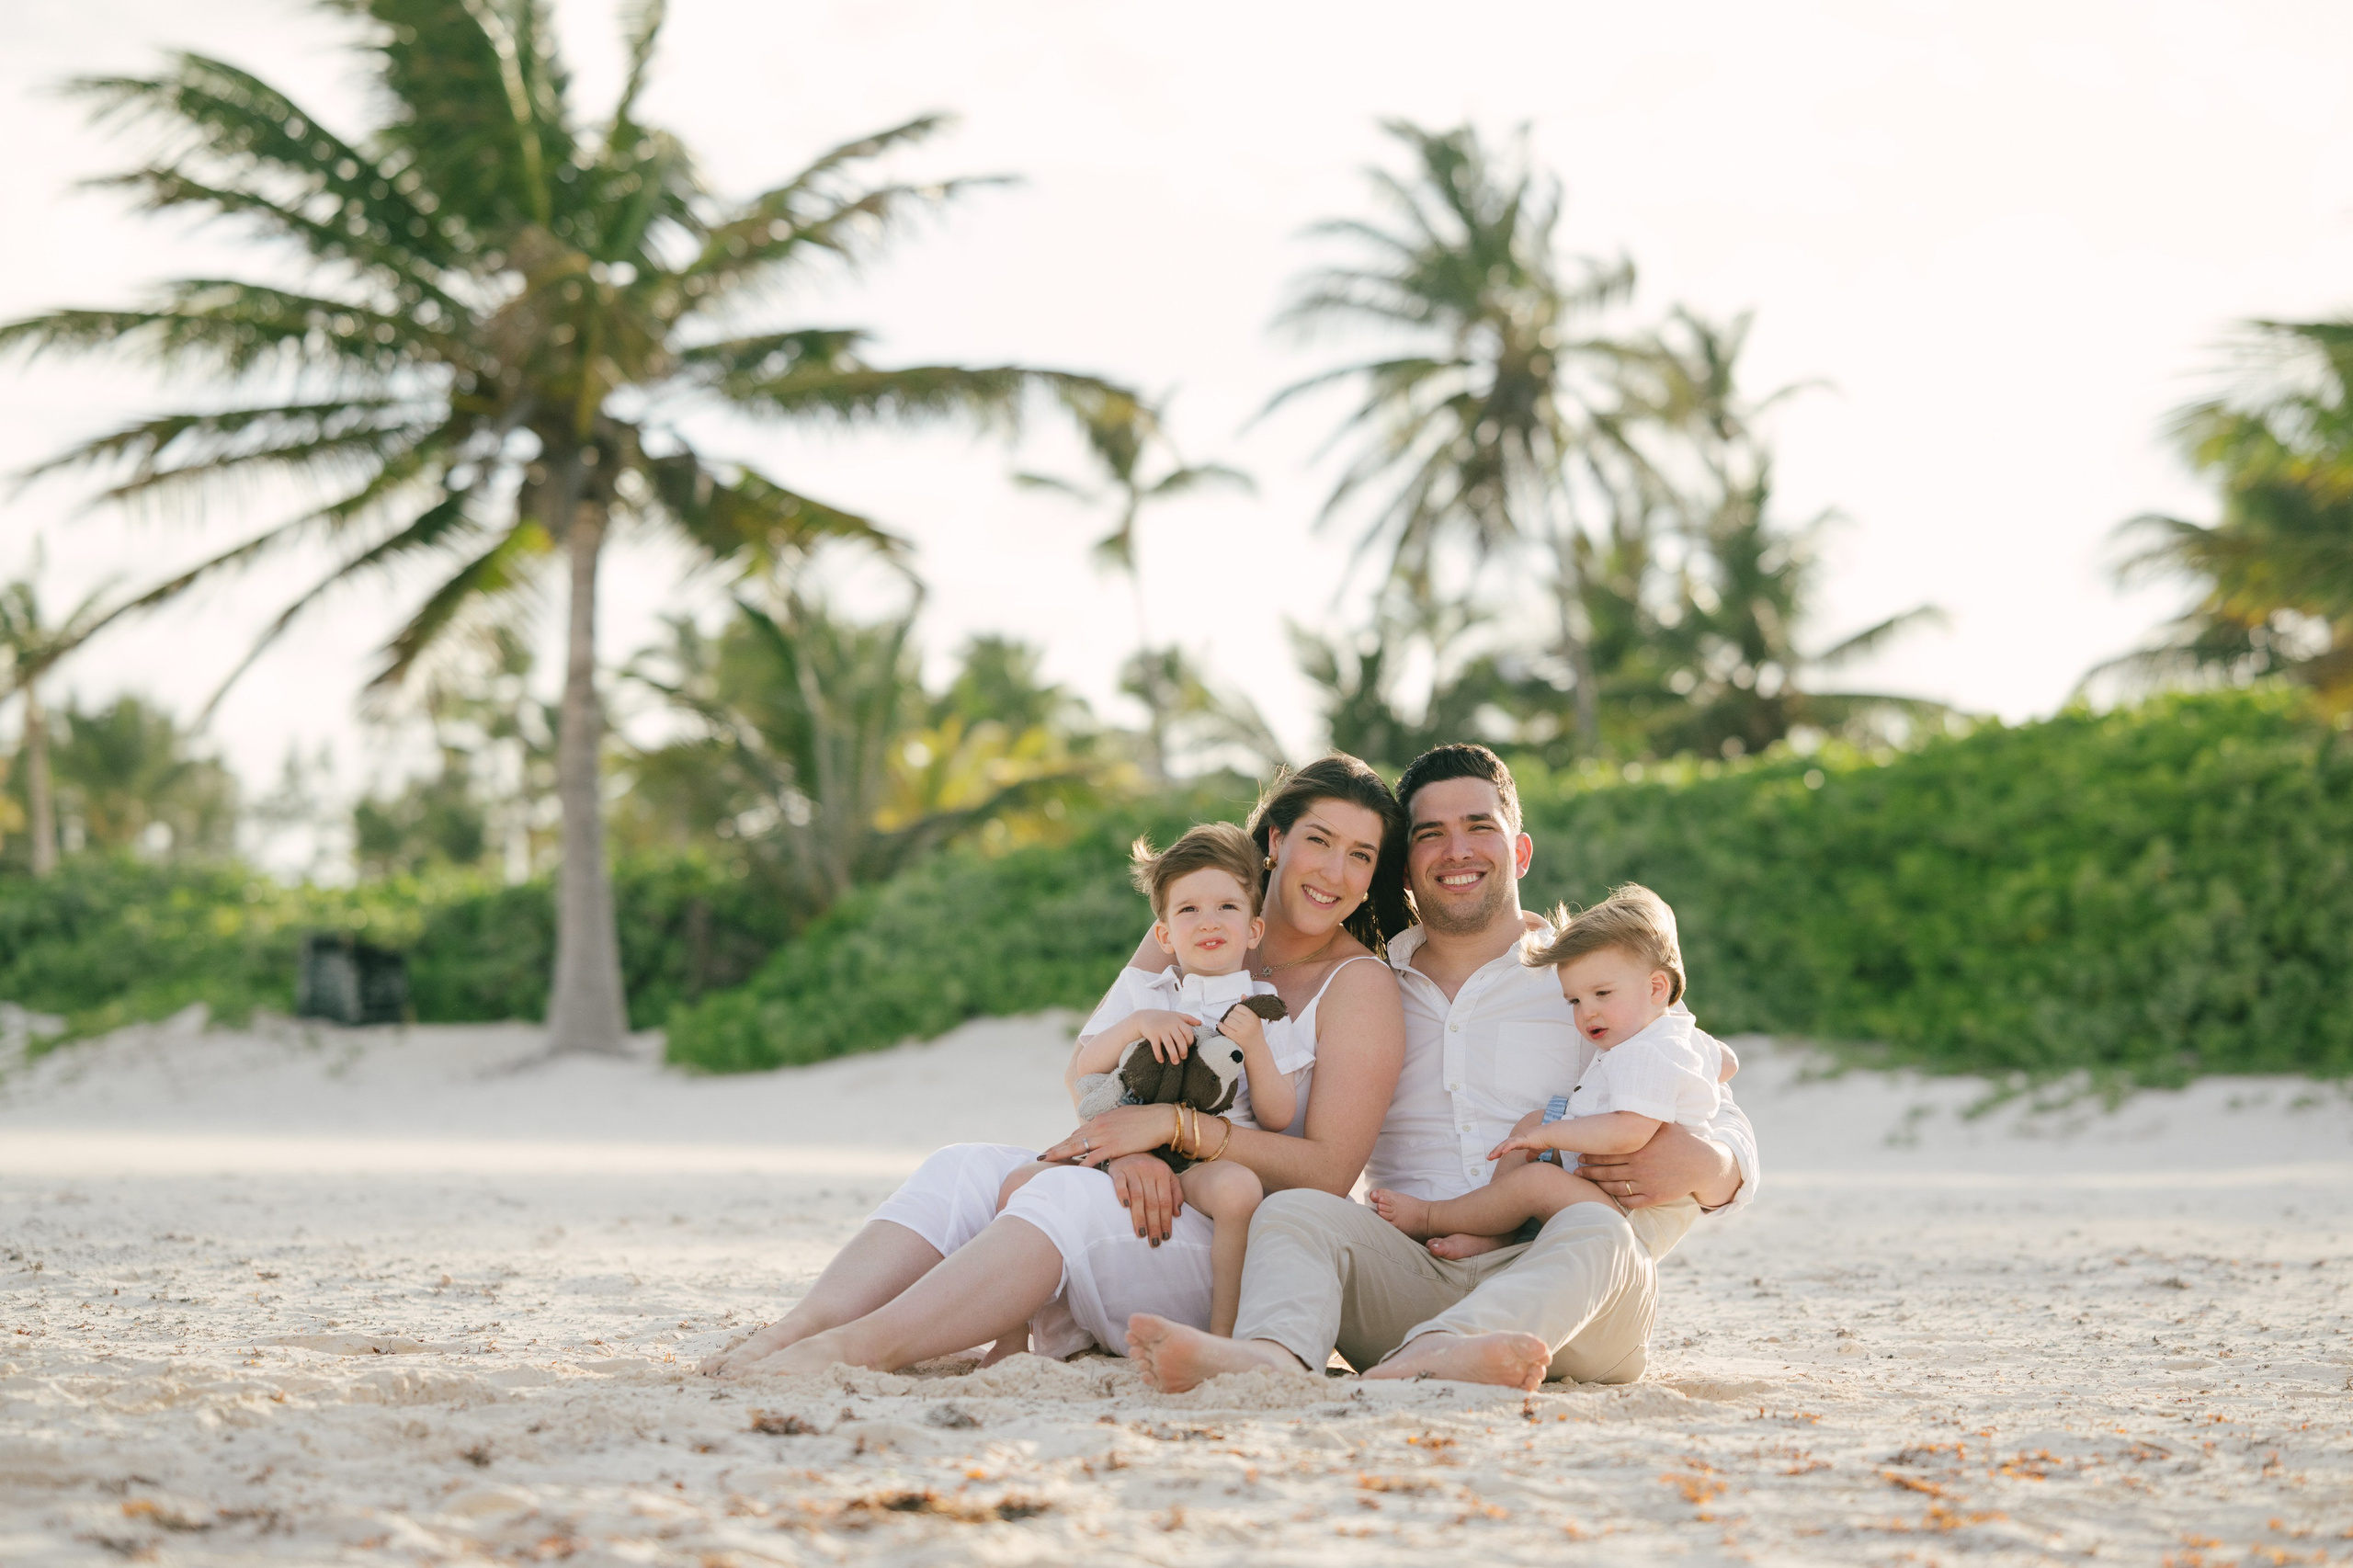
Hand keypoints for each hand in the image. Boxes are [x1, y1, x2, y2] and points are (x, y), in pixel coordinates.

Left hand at [1038, 1102, 1183, 1166]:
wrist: (1160, 1119)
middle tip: (1041, 1157)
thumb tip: (1104, 1133)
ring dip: (1060, 1154)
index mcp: (1100, 1120)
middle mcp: (1098, 1126)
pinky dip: (1083, 1163)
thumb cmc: (1145, 1120)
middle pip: (1071, 1139)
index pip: (1077, 1133)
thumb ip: (1110, 1126)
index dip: (1064, 1142)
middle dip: (1055, 1148)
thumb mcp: (1122, 1119)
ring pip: (1076, 1146)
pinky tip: (1073, 1170)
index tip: (1053, 1149)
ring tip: (1046, 1161)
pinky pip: (1094, 1156)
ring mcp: (1105, 1136)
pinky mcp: (1114, 1146)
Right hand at [1105, 1153, 1183, 1244]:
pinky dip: (1122, 1195)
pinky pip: (1120, 1184)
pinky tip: (1125, 1207)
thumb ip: (1175, 1192)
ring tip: (1141, 1234)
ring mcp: (1132, 1169)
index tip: (1166, 1236)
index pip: (1165, 1201)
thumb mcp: (1166, 1176)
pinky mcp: (1117, 1169)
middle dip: (1154, 1224)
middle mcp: (1148, 1171)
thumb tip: (1177, 1214)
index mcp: (1162, 1173)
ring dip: (1139, 1217)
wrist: (1129, 1147)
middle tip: (1154, 1242)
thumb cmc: (1150, 1167)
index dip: (1166, 1220)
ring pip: (1137, 1197)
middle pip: (1152, 1202)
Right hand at [1132, 1009, 1200, 1063]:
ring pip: (1169, 1044)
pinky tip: (1161, 1060)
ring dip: (1173, 1054)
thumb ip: (1188, 1018)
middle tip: (1184, 1057)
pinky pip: (1156, 1046)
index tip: (1189, 1046)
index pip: (1188, 1032)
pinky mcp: (1152, 1034)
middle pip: (1180, 1039)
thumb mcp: (1176, 1015)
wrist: (1143, 1016)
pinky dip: (1159, 1054)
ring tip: (1175, 1062)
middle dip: (1183, 1050)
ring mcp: (1161, 1030)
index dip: (1190, 1041)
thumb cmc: (1163, 1017)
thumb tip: (1200, 1023)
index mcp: (1177, 1021)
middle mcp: (1170, 1025)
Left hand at [1217, 1003, 1266, 1055]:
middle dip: (1231, 1017)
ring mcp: (1242, 1030)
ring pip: (1227, 1020)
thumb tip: (1243, 995)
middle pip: (1231, 1013)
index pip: (1238, 1007)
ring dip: (1226, 1022)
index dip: (1236, 1011)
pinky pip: (1224, 1028)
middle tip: (1234, 1023)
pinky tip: (1221, 1026)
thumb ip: (1248, 1007)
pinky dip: (1221, 1026)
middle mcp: (1249, 1023)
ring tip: (1230, 1026)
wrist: (1256, 1049)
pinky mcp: (1236, 1038)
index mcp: (1253, 1016)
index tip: (1238, 1017)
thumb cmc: (1254, 1032)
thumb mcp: (1254, 1019)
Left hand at [1487, 1134, 1549, 1161]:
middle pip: (1503, 1145)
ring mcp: (1519, 1137)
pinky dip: (1507, 1147)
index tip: (1493, 1157)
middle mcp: (1517, 1138)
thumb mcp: (1535, 1150)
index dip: (1499, 1151)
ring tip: (1492, 1156)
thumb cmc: (1543, 1141)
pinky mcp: (1523, 1138)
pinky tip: (1503, 1152)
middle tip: (1489, 1158)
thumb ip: (1531, 1154)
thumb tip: (1528, 1159)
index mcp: (1519, 1141)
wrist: (1550, 1135)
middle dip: (1495, 1151)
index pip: (1506, 1146)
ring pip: (1506, 1144)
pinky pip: (1513, 1143)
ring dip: (1498, 1150)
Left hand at [1574, 1122, 1738, 1210]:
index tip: (1580, 1154)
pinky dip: (1618, 1199)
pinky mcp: (1654, 1197)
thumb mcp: (1663, 1125)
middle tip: (1577, 1170)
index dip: (1591, 1154)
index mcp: (1639, 1148)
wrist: (1702, 1164)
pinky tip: (1609, 1195)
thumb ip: (1644, 1119)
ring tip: (1587, 1181)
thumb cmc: (1682, 1141)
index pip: (1607, 1152)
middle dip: (1588, 1171)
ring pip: (1615, 1187)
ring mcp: (1646, 1183)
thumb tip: (1627, 1104)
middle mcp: (1640, 1166)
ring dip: (1598, 1184)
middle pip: (1606, 1170)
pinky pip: (1630, 1201)